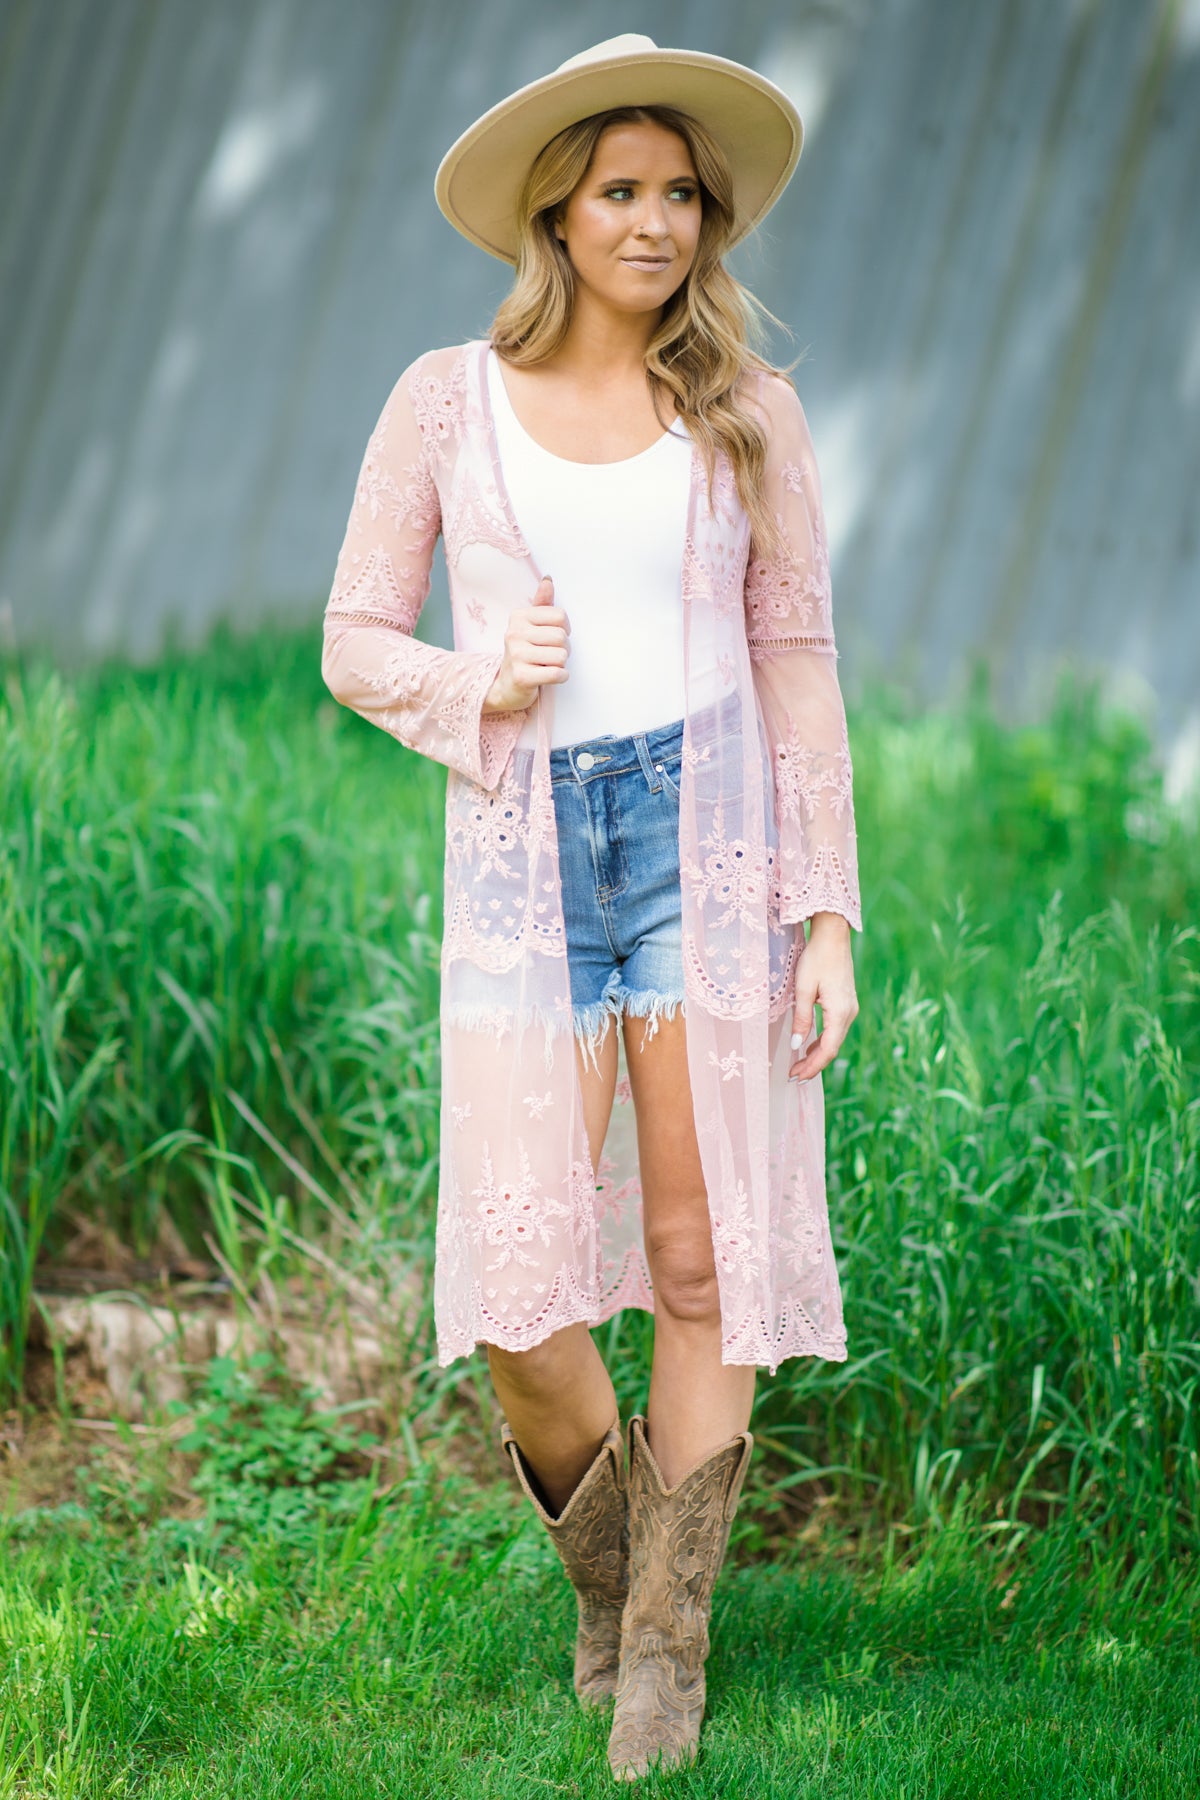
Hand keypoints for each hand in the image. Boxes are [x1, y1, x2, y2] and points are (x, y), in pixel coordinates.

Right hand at [483, 576, 570, 712]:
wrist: (506, 685)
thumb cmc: (524, 653)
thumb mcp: (530, 626)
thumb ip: (542, 604)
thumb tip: (548, 580)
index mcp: (519, 616)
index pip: (560, 616)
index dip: (565, 629)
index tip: (554, 638)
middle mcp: (514, 633)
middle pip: (562, 637)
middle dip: (564, 649)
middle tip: (551, 655)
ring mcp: (516, 655)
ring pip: (561, 656)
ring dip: (560, 664)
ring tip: (546, 665)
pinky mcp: (522, 676)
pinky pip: (557, 673)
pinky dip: (560, 677)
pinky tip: (548, 677)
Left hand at [788, 912, 857, 1080]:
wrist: (833, 937)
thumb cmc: (816, 959)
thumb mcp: (803, 989)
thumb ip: (802, 1019)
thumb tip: (797, 1045)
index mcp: (840, 1013)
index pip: (827, 1050)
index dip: (812, 1067)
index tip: (795, 1076)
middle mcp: (849, 1014)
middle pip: (832, 1048)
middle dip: (813, 1064)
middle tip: (793, 1076)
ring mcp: (850, 1009)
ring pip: (834, 1040)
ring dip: (817, 1054)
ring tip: (799, 1065)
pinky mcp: (846, 1003)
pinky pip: (835, 1029)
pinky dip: (822, 1041)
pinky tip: (809, 1046)